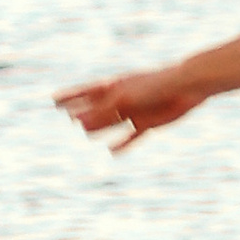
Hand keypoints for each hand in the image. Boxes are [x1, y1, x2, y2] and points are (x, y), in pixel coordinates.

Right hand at [55, 66, 208, 153]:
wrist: (186, 87)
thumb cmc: (153, 87)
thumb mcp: (122, 100)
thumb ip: (101, 112)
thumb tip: (78, 123)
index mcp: (113, 87)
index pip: (84, 92)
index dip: (69, 96)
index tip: (53, 99)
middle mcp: (121, 99)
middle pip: (96, 107)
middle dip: (82, 111)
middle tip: (68, 116)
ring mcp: (134, 111)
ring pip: (111, 122)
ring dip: (99, 127)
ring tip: (86, 133)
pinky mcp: (149, 123)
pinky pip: (132, 136)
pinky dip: (122, 144)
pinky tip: (112, 152)